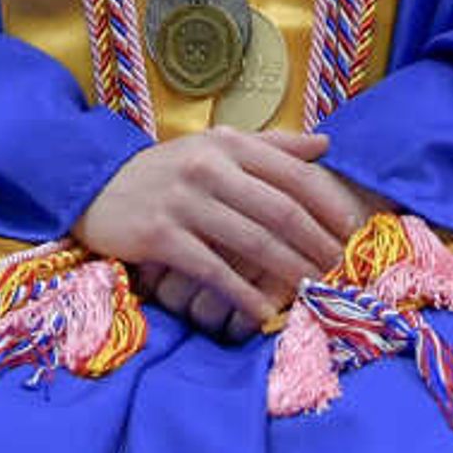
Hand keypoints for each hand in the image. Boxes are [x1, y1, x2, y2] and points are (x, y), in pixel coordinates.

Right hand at [71, 130, 353, 332]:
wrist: (96, 187)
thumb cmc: (167, 171)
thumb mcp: (215, 147)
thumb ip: (271, 146)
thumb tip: (326, 142)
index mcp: (227, 145)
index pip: (293, 174)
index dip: (329, 205)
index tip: (356, 232)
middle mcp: (208, 168)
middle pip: (280, 210)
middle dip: (318, 244)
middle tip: (343, 270)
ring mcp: (182, 201)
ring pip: (251, 241)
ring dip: (289, 270)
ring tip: (315, 290)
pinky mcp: (160, 235)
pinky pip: (212, 270)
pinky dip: (242, 293)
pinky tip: (263, 311)